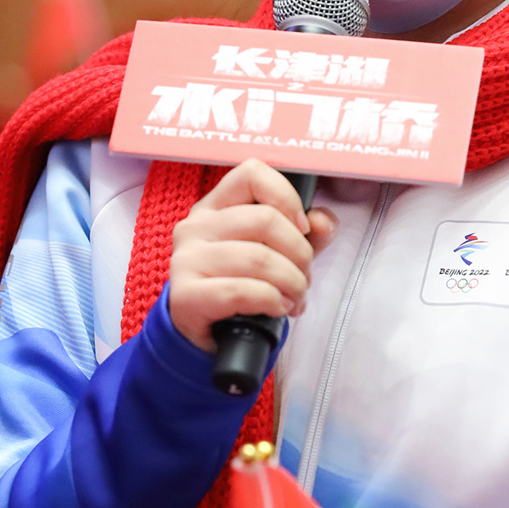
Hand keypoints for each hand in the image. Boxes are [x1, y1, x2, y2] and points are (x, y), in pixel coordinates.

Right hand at [169, 159, 336, 350]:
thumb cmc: (242, 285)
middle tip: (304, 277)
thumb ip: (306, 233)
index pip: (252, 173)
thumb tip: (323, 222)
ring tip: (295, 297)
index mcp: (216, 206)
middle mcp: (196, 226)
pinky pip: (241, 291)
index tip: (303, 228)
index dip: (286, 197)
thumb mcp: (278, 253)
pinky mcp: (185, 295)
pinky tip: (277, 308)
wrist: (206, 334)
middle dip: (300, 253)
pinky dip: (271, 300)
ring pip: (258, 258)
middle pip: (264, 219)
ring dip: (291, 282)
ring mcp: (186, 260)